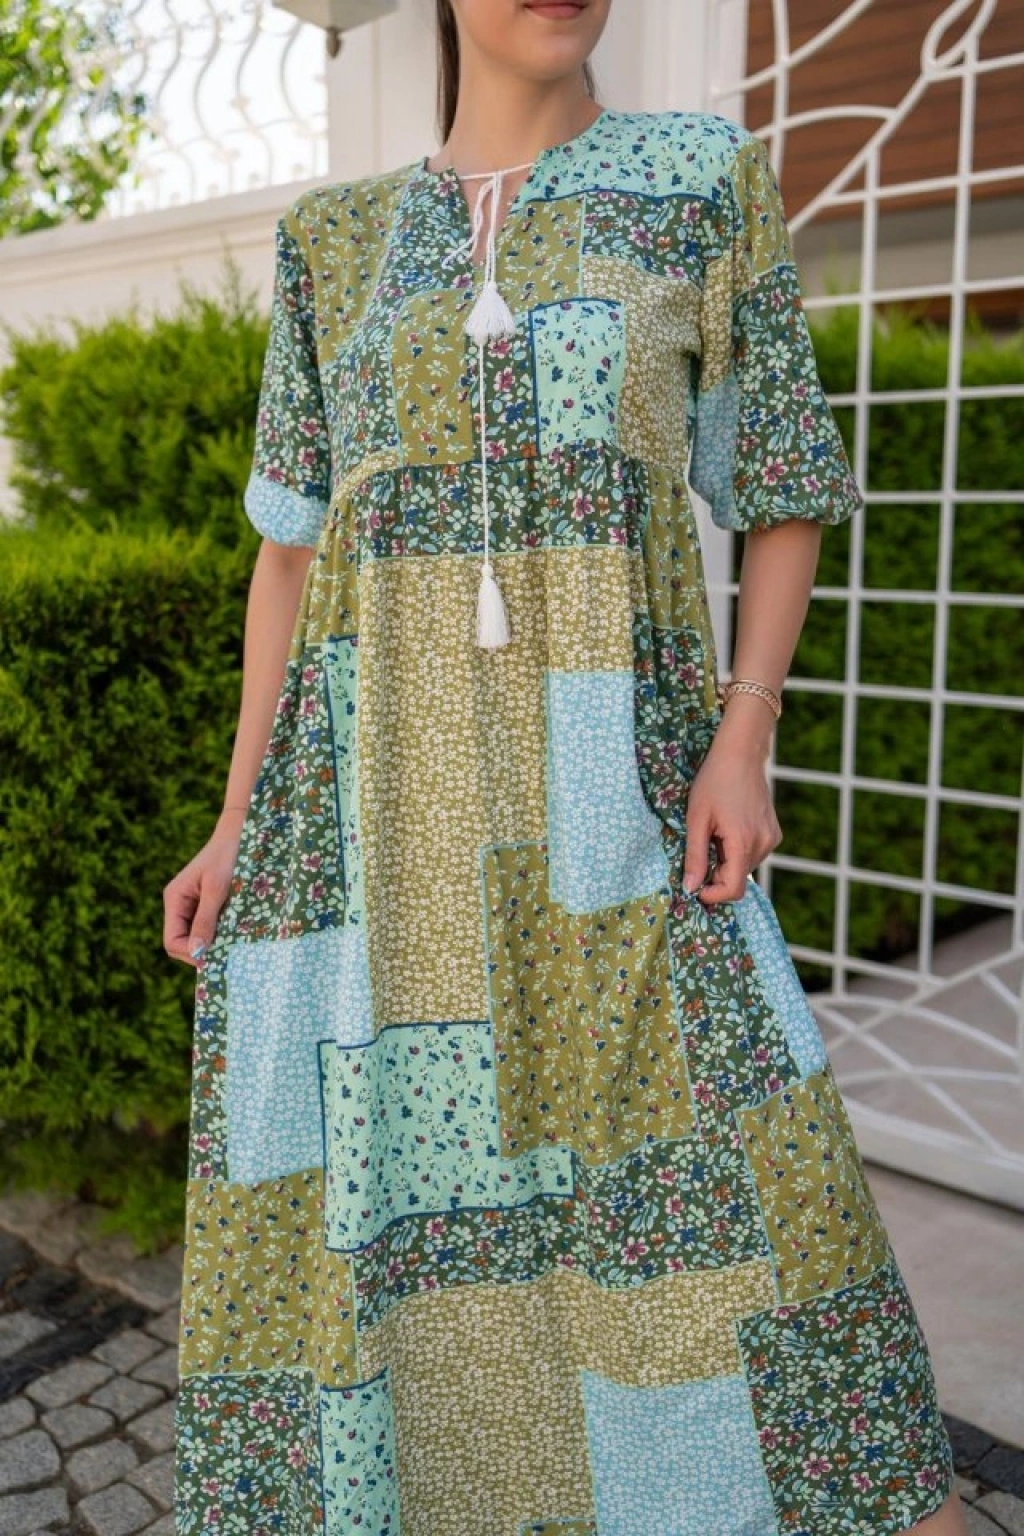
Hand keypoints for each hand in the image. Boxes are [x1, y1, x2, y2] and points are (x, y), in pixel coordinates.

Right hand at [163, 807, 245, 965]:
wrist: (242, 832)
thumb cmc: (228, 855)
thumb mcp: (217, 888)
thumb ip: (205, 919)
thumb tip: (197, 952)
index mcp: (175, 899)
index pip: (172, 941)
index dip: (190, 953)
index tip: (215, 956)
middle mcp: (180, 905)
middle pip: (183, 943)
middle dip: (202, 951)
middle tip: (228, 952)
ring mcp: (193, 905)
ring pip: (197, 938)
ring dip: (213, 943)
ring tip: (233, 941)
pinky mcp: (208, 904)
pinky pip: (209, 928)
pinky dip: (221, 933)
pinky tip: (235, 932)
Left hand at [681, 701, 781, 903]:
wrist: (741, 755)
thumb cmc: (714, 782)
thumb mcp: (697, 819)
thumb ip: (694, 856)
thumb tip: (689, 888)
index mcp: (743, 843)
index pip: (733, 889)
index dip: (713, 895)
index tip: (696, 887)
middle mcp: (763, 844)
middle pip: (738, 878)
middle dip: (716, 873)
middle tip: (700, 848)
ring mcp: (772, 838)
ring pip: (745, 867)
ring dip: (726, 861)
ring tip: (714, 834)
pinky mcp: (774, 833)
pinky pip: (753, 854)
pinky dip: (738, 851)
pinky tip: (728, 829)